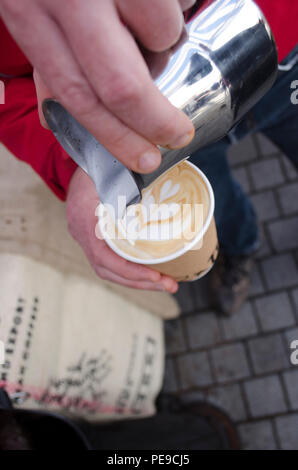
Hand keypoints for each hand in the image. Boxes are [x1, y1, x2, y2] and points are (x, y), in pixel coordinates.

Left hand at [1, 0, 194, 173]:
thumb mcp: (32, 6)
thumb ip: (52, 56)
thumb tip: (70, 113)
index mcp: (30, 17)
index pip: (76, 96)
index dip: (115, 136)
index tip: (144, 157)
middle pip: (120, 85)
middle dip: (155, 119)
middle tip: (176, 133)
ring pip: (160, 31)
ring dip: (166, 38)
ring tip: (152, 25)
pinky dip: (177, 3)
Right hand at [66, 167, 178, 292]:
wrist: (81, 160)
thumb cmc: (98, 162)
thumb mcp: (113, 167)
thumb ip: (132, 178)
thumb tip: (165, 181)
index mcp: (84, 218)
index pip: (103, 255)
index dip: (130, 270)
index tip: (156, 274)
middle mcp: (81, 232)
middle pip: (108, 270)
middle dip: (140, 282)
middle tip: (169, 285)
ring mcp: (85, 238)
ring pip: (108, 271)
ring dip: (137, 281)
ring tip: (164, 283)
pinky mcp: (92, 239)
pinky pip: (108, 262)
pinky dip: (129, 271)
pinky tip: (150, 273)